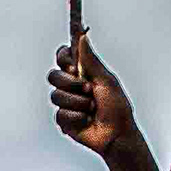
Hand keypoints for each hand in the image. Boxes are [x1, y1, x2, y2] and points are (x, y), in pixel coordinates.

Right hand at [48, 39, 135, 153]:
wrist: (117, 134)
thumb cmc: (117, 107)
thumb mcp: (106, 80)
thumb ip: (91, 60)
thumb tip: (83, 36)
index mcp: (82, 73)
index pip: (62, 57)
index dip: (64, 59)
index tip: (75, 66)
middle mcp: (72, 86)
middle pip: (53, 76)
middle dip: (71, 84)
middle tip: (89, 90)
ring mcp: (66, 103)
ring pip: (56, 96)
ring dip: (78, 103)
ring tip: (92, 109)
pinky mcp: (63, 120)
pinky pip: (60, 114)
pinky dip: (77, 117)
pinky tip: (87, 121)